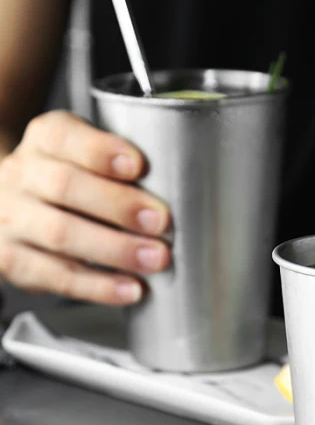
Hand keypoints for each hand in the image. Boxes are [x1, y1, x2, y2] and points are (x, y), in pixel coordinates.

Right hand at [0, 110, 169, 304]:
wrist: (12, 207)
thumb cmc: (69, 182)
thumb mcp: (85, 157)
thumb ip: (123, 165)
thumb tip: (187, 189)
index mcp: (46, 140)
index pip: (64, 136)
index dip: (100, 150)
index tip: (138, 165)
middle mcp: (22, 175)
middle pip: (65, 186)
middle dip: (119, 205)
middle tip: (160, 222)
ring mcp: (12, 218)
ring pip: (60, 233)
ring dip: (115, 249)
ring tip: (156, 258)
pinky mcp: (11, 259)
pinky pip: (54, 275)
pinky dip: (97, 286)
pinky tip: (130, 288)